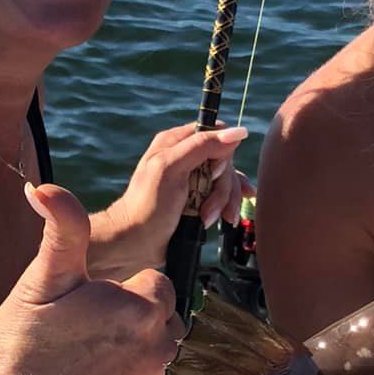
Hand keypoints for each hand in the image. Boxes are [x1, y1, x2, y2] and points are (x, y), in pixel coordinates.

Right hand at [0, 183, 181, 374]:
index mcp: (142, 310)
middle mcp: (159, 353)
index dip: (121, 289)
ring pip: (149, 361)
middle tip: (79, 332)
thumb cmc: (19, 348)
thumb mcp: (41, 281)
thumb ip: (62, 230)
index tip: (86, 303)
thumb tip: (46, 187)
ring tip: (76, 363)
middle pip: (158, 323)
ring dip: (125, 357)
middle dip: (130, 322)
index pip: (157, 284)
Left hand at [87, 123, 249, 278]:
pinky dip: (227, 207)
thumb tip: (237, 131)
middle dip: (222, 188)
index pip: (215, 135)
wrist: (137, 243)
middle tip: (208, 207)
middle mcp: (186, 157)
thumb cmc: (147, 205)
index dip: (221, 154)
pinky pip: (225, 197)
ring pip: (227, 181)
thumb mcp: (172, 169)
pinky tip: (227, 217)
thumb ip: (202, 146)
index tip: (213, 174)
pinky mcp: (199, 200)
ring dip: (223, 202)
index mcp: (176, 143)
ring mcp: (194, 180)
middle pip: (225, 162)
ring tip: (207, 219)